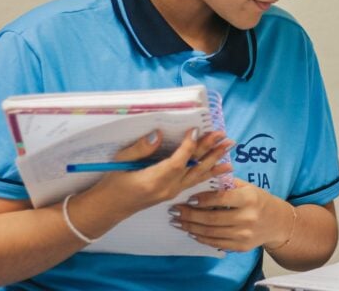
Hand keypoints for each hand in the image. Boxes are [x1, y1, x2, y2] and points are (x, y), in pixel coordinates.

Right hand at [89, 129, 233, 216]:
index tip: (197, 130)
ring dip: (215, 160)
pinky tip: (222, 167)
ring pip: (198, 175)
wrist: (109, 208)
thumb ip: (140, 148)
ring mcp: (172, 192)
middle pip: (193, 167)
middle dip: (210, 150)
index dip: (189, 146)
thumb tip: (158, 134)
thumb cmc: (112, 183)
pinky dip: (210, 173)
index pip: (177, 162)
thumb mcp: (120, 162)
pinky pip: (195, 181)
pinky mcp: (174, 192)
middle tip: (224, 137)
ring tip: (229, 148)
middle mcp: (167, 188)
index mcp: (153, 180)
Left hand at [170, 179, 293, 251]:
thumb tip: (200, 179)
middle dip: (189, 215)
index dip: (202, 199)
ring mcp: (245, 234)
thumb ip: (226, 184)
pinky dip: (201, 238)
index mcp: (249, 198)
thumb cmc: (258, 200)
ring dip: (191, 228)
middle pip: (212, 218)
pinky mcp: (241, 247)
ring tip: (178, 222)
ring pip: (211, 233)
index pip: (221, 198)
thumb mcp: (247, 187)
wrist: (277, 222)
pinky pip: (216, 243)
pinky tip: (191, 232)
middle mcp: (248, 218)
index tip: (187, 198)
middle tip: (174, 211)